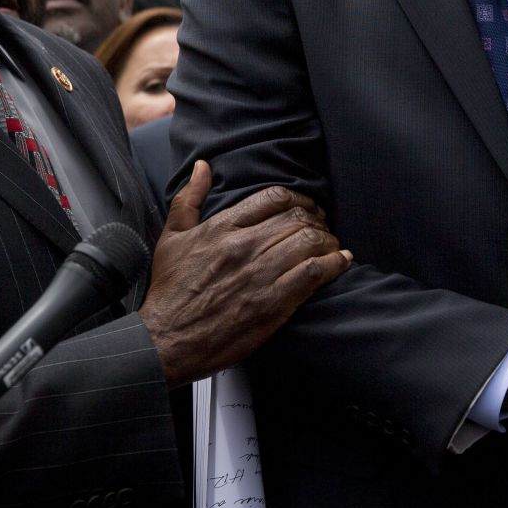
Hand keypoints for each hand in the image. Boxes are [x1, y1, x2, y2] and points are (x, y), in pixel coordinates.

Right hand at [139, 163, 351, 385]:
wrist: (165, 340)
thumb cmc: (169, 290)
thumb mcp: (171, 237)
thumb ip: (189, 198)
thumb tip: (202, 167)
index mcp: (222, 228)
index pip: (273, 198)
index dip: (298, 199)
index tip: (306, 208)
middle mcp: (244, 246)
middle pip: (297, 218)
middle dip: (316, 220)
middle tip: (322, 228)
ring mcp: (259, 274)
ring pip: (309, 241)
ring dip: (328, 240)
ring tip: (332, 245)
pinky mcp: (272, 303)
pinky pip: (313, 273)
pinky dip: (333, 264)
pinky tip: (341, 261)